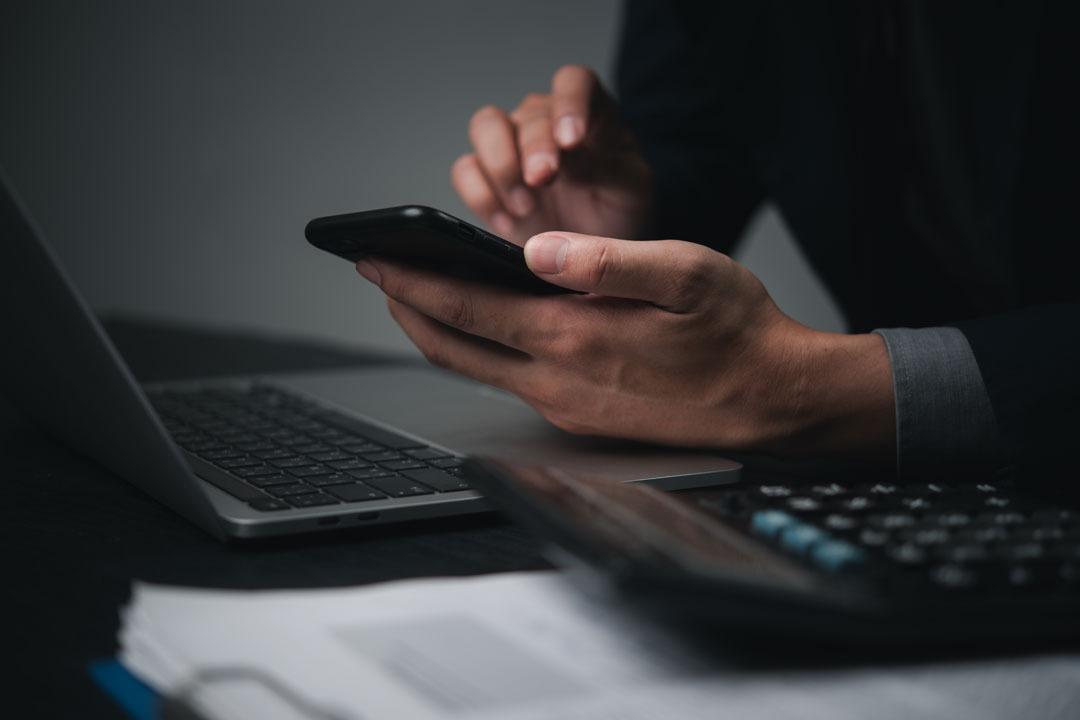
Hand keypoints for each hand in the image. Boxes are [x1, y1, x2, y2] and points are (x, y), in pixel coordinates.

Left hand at [356, 233, 895, 458]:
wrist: (772, 400)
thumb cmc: (734, 330)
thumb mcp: (682, 273)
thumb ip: (604, 259)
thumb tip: (538, 250)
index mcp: (572, 336)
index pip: (465, 307)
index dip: (413, 282)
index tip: (375, 259)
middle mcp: (557, 380)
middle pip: (454, 347)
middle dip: (408, 310)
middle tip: (380, 277)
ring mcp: (565, 406)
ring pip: (479, 368)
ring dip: (441, 333)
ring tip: (420, 299)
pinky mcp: (580, 420)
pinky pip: (512, 382)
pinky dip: (482, 352)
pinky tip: (487, 330)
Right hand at [452, 65, 651, 245]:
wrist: (594, 256)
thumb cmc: (617, 211)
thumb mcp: (629, 191)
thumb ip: (606, 167)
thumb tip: (567, 154)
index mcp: (591, 114)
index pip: (575, 82)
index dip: (570, 103)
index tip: (571, 140)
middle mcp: (546, 122)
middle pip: (530, 112)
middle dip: (534, 147)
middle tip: (543, 179)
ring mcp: (512, 147)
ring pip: (485, 125)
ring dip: (500, 165)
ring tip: (525, 206)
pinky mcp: (486, 180)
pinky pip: (465, 170)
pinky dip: (482, 196)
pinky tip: (509, 223)